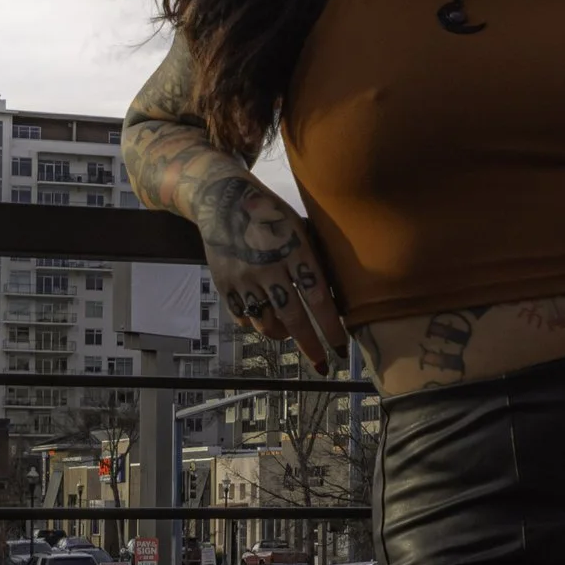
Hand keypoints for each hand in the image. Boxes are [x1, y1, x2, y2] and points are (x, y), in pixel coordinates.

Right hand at [198, 185, 350, 377]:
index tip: (342, 347)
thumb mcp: (298, 226)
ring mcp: (243, 277)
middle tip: (323, 365)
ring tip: (291, 335)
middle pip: (293, 318)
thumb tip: (335, 296)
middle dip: (311, 346)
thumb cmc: (270, 213)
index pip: (318, 297)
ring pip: (266, 323)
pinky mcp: (224, 283)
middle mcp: (268, 267)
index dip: (331, 327)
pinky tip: (264, 318)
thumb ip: (314, 258)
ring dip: (282, 335)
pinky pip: (243, 316)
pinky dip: (256, 323)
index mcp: (294, 250)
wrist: (221, 199)